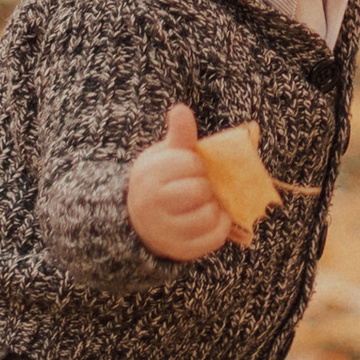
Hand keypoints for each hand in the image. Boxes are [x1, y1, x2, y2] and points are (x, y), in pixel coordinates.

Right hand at [127, 104, 235, 261]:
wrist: (138, 221)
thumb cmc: (159, 181)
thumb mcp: (164, 155)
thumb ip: (179, 135)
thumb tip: (181, 109)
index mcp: (149, 175)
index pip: (192, 164)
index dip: (197, 164)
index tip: (191, 168)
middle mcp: (152, 205)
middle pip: (200, 190)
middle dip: (206, 186)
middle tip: (199, 186)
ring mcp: (165, 230)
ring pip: (208, 215)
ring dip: (214, 206)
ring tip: (205, 201)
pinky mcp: (181, 250)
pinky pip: (214, 237)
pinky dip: (221, 225)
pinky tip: (213, 216)